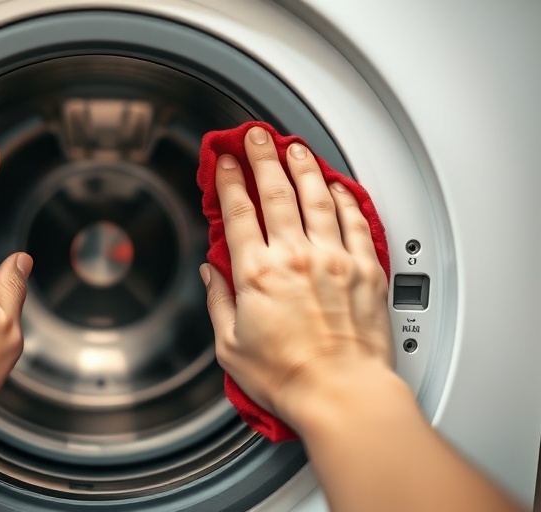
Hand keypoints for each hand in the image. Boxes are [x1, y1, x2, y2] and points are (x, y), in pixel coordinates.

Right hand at [201, 126, 393, 428]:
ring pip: (316, 197)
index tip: (223, 162)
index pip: (238, 212)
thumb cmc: (288, 377)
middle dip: (262, 157)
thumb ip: (219, 301)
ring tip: (293, 146)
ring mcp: (333, 259)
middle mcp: (295, 258)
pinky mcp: (364, 269)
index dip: (228, 181)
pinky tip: (336, 184)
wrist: (341, 394)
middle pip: (276, 192)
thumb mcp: (230, 345)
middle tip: (255, 136)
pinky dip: (344, 197)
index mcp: (256, 274)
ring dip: (302, 166)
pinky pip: (354, 220)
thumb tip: (211, 274)